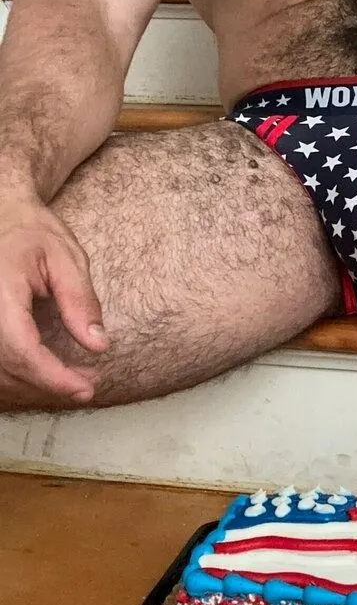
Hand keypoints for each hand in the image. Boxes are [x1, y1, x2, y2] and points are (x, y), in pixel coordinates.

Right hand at [0, 198, 107, 403]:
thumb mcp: (67, 259)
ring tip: (78, 376)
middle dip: (50, 383)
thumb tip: (97, 345)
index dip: (52, 376)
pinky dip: (23, 372)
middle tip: (90, 383)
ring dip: (36, 383)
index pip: (20, 349)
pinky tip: (51, 369)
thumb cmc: (34, 232)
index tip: (85, 388)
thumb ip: (80, 302)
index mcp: (0, 292)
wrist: (3, 216)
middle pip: (8, 368)